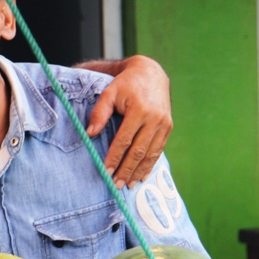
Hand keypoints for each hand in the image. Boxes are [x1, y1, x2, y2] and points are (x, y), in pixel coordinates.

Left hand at [80, 55, 172, 188]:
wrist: (151, 73)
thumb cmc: (126, 84)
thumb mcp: (109, 93)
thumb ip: (99, 113)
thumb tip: (89, 134)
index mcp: (139, 110)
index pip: (125, 140)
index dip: (115, 158)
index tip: (106, 171)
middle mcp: (155, 118)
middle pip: (139, 151)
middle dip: (127, 170)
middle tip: (117, 185)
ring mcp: (164, 124)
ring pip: (150, 154)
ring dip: (139, 171)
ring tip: (128, 185)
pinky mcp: (168, 127)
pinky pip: (159, 150)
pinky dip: (150, 165)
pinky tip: (141, 176)